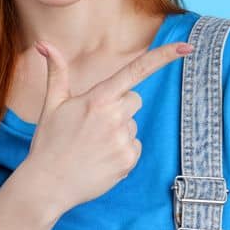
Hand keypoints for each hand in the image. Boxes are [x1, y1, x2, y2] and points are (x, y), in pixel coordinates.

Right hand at [13, 39, 194, 212]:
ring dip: (118, 131)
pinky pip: (134, 146)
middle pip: (134, 99)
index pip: (136, 71)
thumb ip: (56, 71)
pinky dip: (121, 151)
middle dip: (120, 106)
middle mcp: (115, 117)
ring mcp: (123, 140)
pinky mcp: (128, 161)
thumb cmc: (48, 142)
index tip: (186, 47)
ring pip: (132, 125)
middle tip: (93, 123)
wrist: (47, 185)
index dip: (163, 57)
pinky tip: (100, 158)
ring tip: (93, 145)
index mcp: (98, 98)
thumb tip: (43, 44)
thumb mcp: (51, 104)